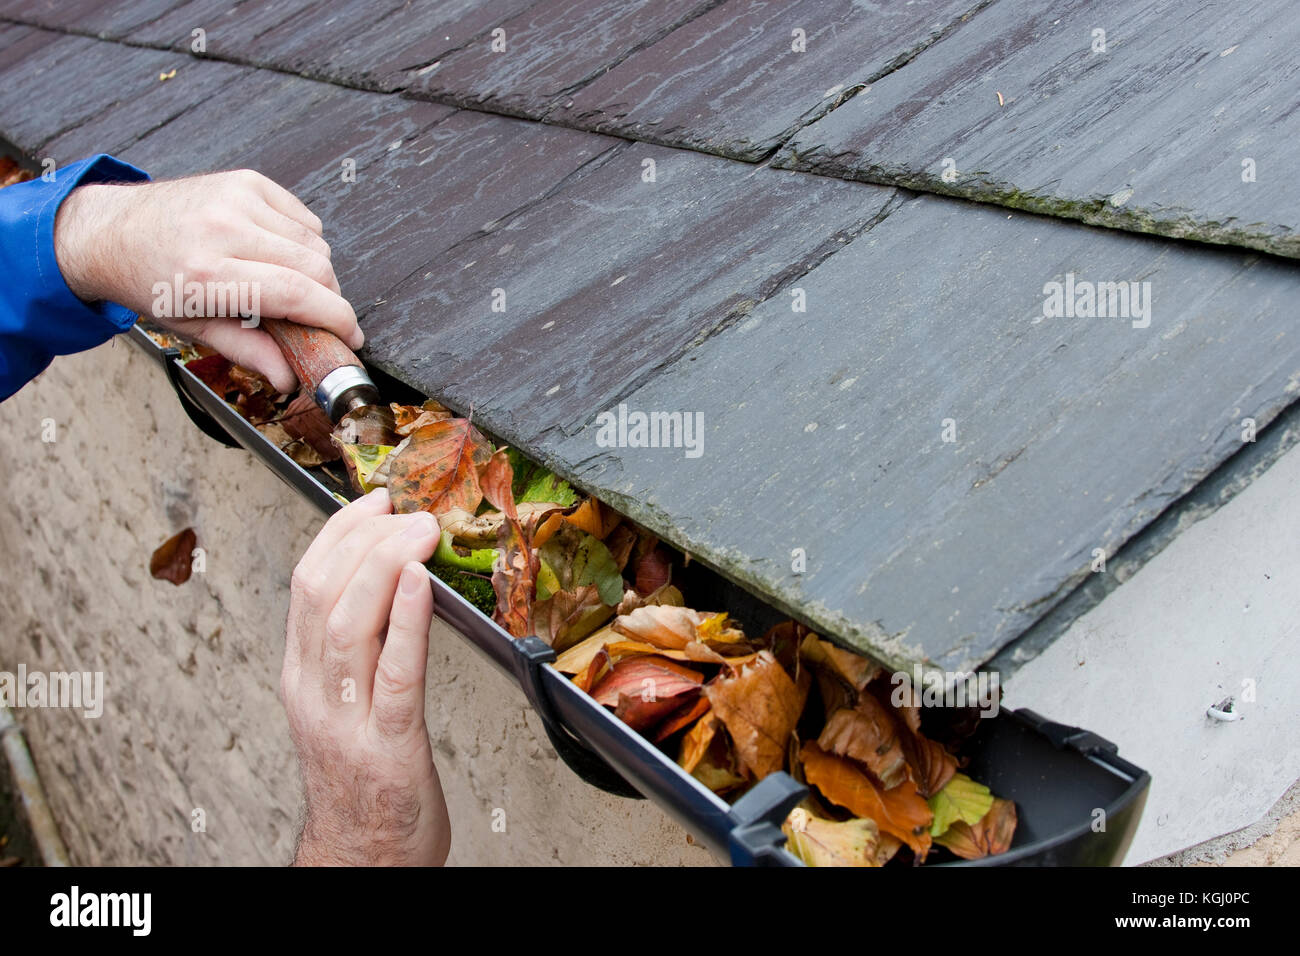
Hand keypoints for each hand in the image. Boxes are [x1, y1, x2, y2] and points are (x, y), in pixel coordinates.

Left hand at [53, 168, 360, 393]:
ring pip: (316, 243)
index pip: (297, 293)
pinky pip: (303, 218)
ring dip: (316, 271)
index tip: (351, 337)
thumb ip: (247, 351)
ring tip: (287, 283)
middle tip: (319, 317)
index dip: (336, 318)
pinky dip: (303, 241)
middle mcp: (223, 229)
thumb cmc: (151, 281)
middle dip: (329, 299)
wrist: (112, 230)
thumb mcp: (192, 327)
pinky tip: (278, 254)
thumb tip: (289, 379)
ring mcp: (236, 198)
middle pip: (316, 267)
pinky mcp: (247, 181)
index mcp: (206, 273)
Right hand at [281, 488, 449, 865]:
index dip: (340, 532)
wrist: (362, 858)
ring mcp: (347, 719)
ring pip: (349, 625)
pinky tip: (424, 586)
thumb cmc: (363, 778)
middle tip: (406, 510)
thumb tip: (392, 581)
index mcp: (303, 676)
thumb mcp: (343, 703)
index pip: (306, 584)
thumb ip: (357, 647)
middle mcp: (315, 692)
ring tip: (419, 532)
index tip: (374, 501)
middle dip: (364, 538)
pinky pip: (396, 674)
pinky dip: (408, 622)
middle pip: (321, 593)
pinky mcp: (389, 746)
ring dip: (386, 566)